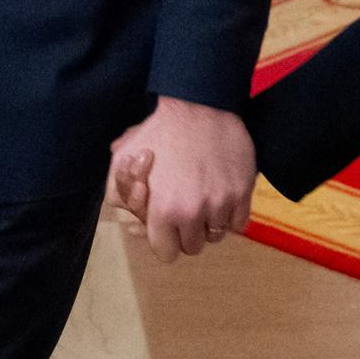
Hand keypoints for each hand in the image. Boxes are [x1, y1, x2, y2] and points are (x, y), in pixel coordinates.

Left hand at [106, 97, 254, 261]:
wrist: (200, 106)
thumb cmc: (159, 131)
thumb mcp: (123, 159)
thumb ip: (116, 194)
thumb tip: (128, 222)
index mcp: (163, 209)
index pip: (166, 252)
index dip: (165, 241)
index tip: (167, 228)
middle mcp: (193, 212)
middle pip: (192, 247)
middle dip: (187, 233)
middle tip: (185, 211)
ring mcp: (221, 204)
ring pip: (216, 235)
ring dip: (209, 223)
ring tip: (204, 200)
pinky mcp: (243, 193)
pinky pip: (238, 223)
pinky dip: (230, 215)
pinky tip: (221, 197)